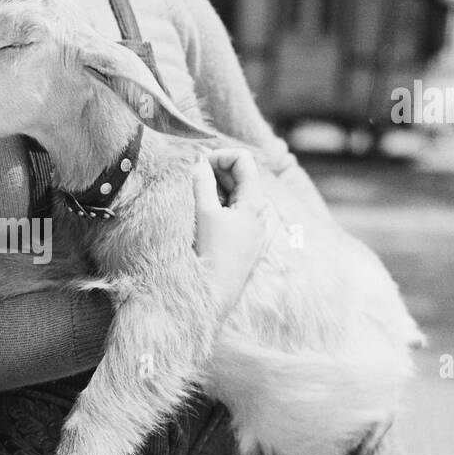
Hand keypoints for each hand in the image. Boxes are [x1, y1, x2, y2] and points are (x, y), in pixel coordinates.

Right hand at [193, 148, 274, 315]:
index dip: (219, 156)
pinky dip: (227, 207)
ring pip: (241, 196)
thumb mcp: (203, 213)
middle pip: (243, 176)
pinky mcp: (253, 246)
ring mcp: (260, 231)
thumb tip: (199, 160)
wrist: (213, 298)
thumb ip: (202, 182)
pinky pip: (243, 215)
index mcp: (255, 202)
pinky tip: (212, 216)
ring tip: (198, 200)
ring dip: (220, 189)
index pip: (243, 160)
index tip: (197, 165)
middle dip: (217, 171)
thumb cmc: (209, 255)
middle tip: (191, 178)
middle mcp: (263, 214)